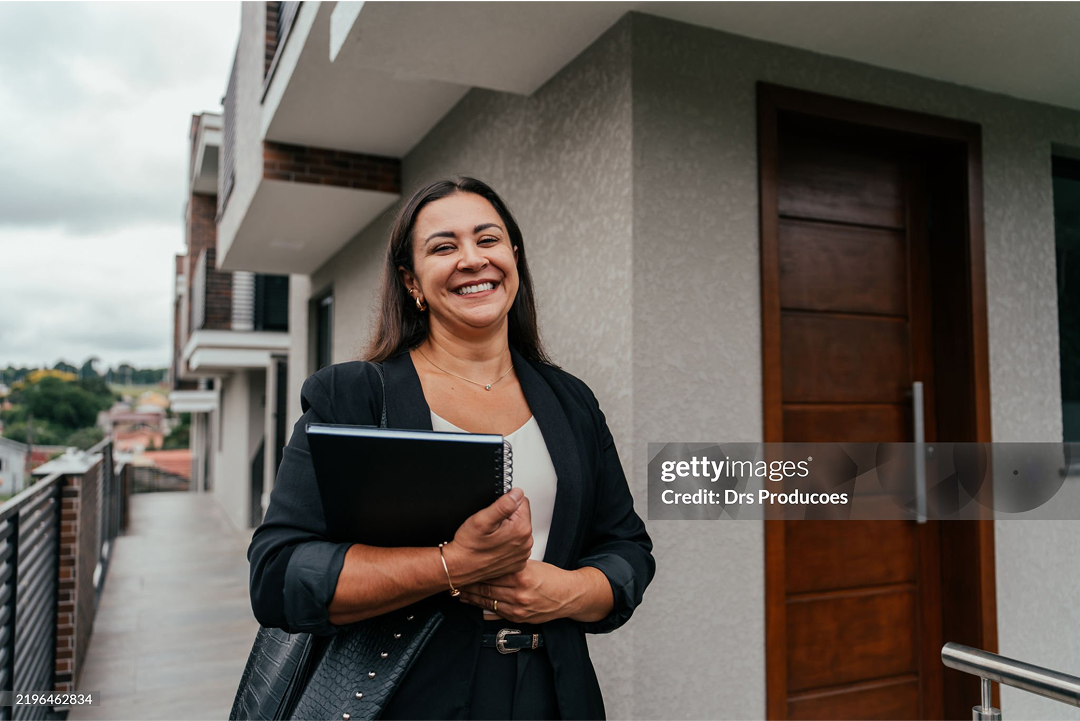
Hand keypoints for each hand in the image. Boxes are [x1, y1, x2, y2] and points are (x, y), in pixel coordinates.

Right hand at [442, 488, 532, 586]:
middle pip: (521, 517)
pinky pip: (516, 545)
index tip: (494, 515)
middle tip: (491, 528)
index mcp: (521, 529)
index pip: (522, 501)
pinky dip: (507, 544)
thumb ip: (503, 505)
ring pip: (518, 531)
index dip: (506, 504)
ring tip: (491, 538)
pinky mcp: (518, 562)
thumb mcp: (482, 520)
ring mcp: (522, 554)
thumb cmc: (469, 546)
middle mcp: (526, 543)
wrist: (460, 567)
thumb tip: (517, 493)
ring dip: (508, 531)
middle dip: (508, 518)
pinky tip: (495, 547)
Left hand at [458, 560, 583, 623]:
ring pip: (488, 602)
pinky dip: (482, 609)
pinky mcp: (518, 618)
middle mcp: (518, 593)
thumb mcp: (533, 564)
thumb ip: (512, 565)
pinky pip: (495, 613)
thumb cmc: (552, 578)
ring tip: (459, 592)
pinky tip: (473, 604)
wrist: (568, 596)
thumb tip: (493, 561)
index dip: (475, 570)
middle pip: (486, 588)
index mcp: (521, 575)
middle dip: (469, 584)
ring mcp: (518, 608)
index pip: (491, 572)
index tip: (464, 566)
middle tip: (456, 579)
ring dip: (471, 597)